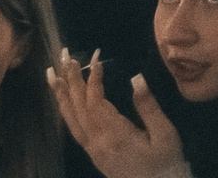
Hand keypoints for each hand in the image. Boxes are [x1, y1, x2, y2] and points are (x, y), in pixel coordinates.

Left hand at [49, 50, 183, 177]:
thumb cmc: (164, 161)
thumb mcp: (164, 133)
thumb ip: (148, 106)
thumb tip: (136, 78)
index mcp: (115, 135)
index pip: (96, 102)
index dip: (92, 80)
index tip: (95, 60)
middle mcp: (97, 141)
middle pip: (78, 107)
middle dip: (71, 80)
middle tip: (65, 57)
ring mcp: (92, 148)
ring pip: (71, 118)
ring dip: (61, 95)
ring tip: (53, 74)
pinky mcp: (92, 152)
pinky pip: (73, 127)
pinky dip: (66, 110)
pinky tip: (63, 100)